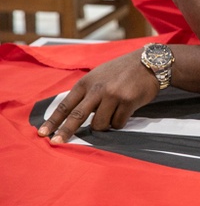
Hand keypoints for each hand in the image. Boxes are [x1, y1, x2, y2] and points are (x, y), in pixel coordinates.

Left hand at [37, 52, 159, 143]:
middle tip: (56, 143)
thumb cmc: (123, 71)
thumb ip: (87, 93)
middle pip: (76, 116)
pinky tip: (126, 110)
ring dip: (105, 124)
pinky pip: (118, 123)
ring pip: (100, 124)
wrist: (150, 62)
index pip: (65, 105)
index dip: (53, 121)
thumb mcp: (99, 75)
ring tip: (114, 112)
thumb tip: (75, 116)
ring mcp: (113, 95)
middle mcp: (97, 89)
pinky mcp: (128, 102)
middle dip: (65, 132)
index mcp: (87, 82)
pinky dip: (120, 121)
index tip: (43, 133)